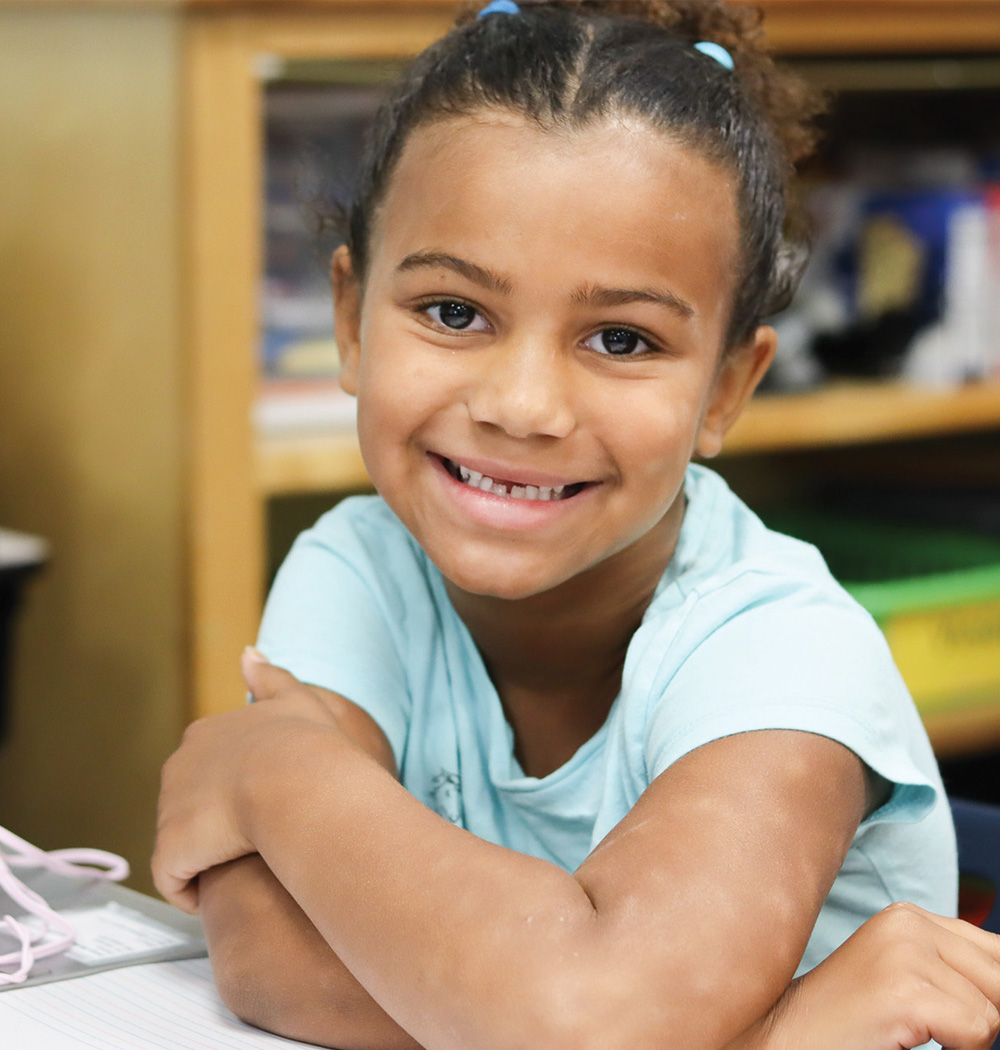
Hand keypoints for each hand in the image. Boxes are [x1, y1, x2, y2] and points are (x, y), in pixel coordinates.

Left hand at [152, 650, 342, 913]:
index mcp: (204, 735)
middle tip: (262, 838)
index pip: (209, 768)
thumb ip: (271, 676)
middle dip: (218, 823)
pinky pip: (177, 881)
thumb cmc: (307, 744)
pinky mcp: (172, 851)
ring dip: (210, 857)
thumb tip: (248, 652)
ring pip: (185, 843)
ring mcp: (170, 811)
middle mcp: (178, 769)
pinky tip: (228, 891)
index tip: (266, 803)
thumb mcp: (295, 700)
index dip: (235, 788)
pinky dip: (195, 890)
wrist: (299, 782)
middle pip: (192, 804)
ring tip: (249, 869)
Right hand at [753, 902, 999, 1049]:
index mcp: (909, 916)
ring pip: (992, 1011)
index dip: (991, 994)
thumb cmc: (850, 1023)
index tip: (954, 1014)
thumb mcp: (905, 978)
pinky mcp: (905, 989)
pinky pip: (976, 1032)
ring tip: (910, 1031)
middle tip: (928, 1027)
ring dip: (965, 1038)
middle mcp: (908, 922)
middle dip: (981, 1017)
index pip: (996, 952)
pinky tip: (904, 1038)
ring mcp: (904, 951)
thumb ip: (955, 968)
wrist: (789, 1037)